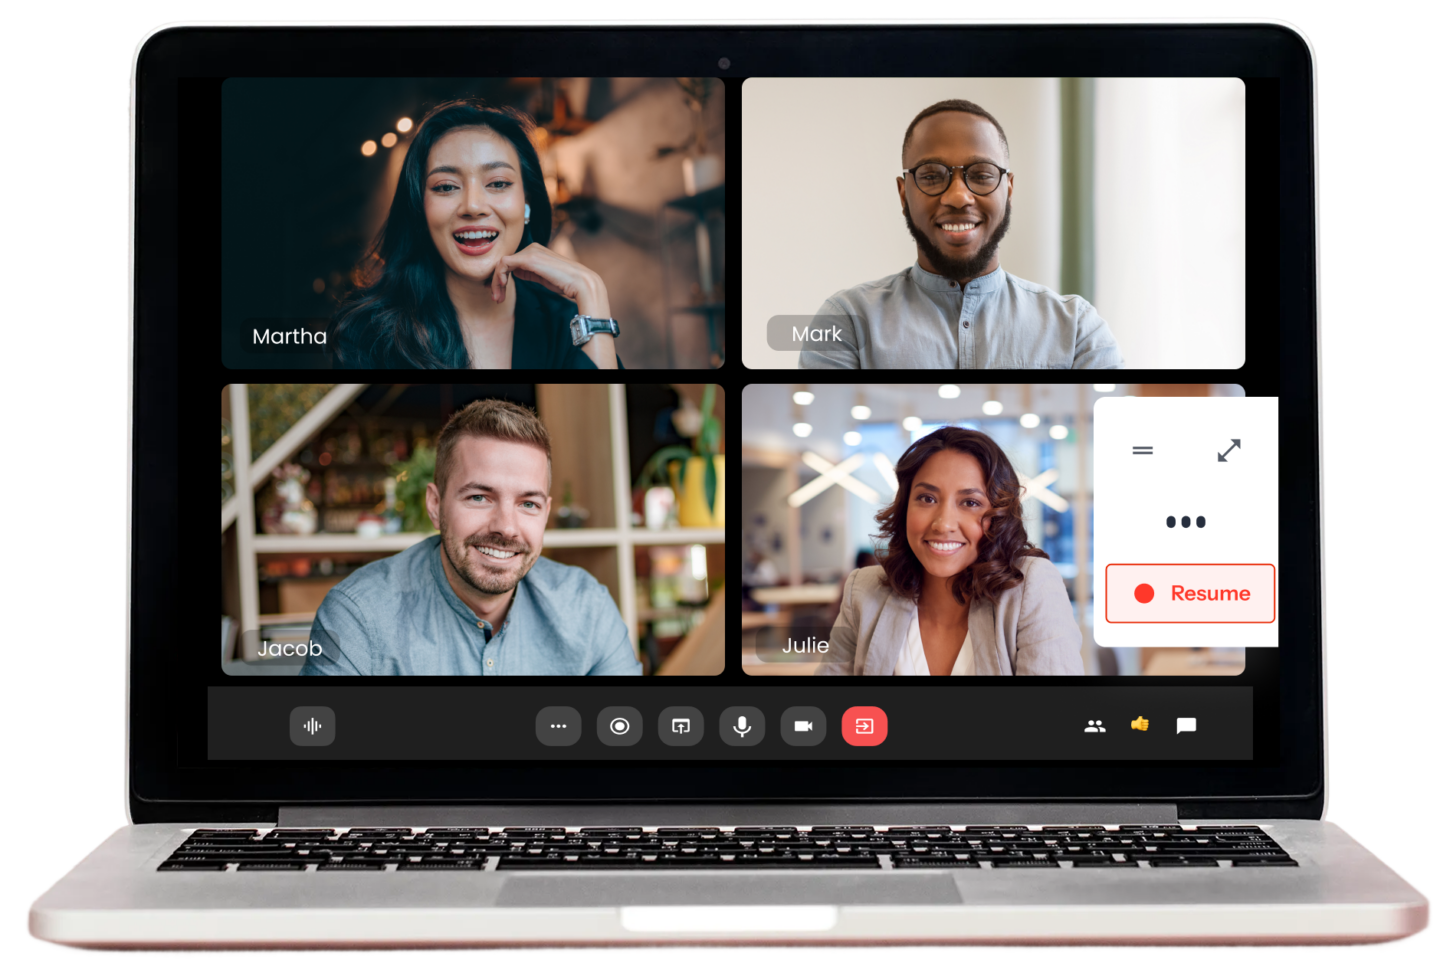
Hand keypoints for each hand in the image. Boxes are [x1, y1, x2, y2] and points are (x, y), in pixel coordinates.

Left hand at [491, 243, 617, 368]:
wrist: (581, 283)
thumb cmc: (566, 283)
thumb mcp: (544, 278)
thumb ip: (530, 273)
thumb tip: (516, 272)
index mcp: (536, 252)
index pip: (512, 262)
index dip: (502, 277)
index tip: (500, 294)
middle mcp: (532, 248)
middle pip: (505, 262)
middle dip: (497, 281)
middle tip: (496, 298)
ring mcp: (530, 252)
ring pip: (502, 263)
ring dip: (497, 281)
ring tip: (498, 297)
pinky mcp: (528, 259)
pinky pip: (504, 264)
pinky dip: (499, 277)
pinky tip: (502, 289)